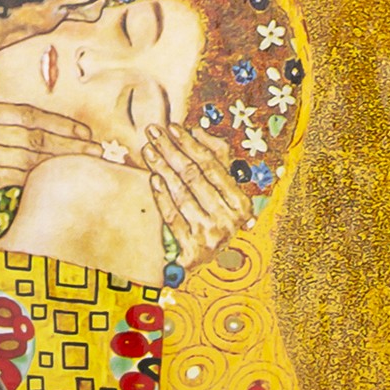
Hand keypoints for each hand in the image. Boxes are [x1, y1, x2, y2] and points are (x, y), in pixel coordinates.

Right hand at [0, 95, 105, 242]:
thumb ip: (4, 134)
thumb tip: (47, 134)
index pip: (28, 113)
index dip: (59, 123)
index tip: (84, 132)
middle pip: (35, 130)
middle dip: (69, 139)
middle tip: (96, 147)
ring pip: (33, 151)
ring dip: (64, 157)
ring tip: (88, 160)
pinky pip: (21, 171)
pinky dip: (42, 174)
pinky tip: (60, 176)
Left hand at [142, 124, 249, 277]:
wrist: (205, 262)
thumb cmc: (213, 218)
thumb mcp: (221, 191)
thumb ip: (215, 159)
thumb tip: (198, 131)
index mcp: (241, 203)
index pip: (213, 166)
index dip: (191, 144)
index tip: (173, 127)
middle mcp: (230, 219)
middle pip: (194, 177)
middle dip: (171, 150)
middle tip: (153, 132)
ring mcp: (212, 236)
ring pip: (182, 194)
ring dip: (163, 169)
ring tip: (148, 150)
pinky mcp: (192, 250)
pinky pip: (172, 217)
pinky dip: (161, 197)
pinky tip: (153, 179)